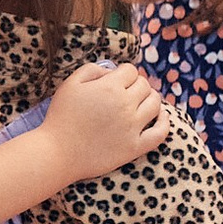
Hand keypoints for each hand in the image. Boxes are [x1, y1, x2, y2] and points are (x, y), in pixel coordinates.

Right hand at [34, 62, 166, 183]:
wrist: (57, 153)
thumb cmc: (61, 117)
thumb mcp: (70, 84)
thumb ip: (91, 70)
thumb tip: (111, 71)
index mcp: (110, 87)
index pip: (130, 71)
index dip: (124, 73)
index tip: (117, 80)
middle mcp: (125, 105)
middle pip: (144, 86)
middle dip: (137, 85)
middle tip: (127, 91)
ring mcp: (132, 127)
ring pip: (155, 104)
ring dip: (151, 98)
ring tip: (142, 101)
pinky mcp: (134, 147)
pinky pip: (160, 133)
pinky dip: (164, 122)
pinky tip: (162, 117)